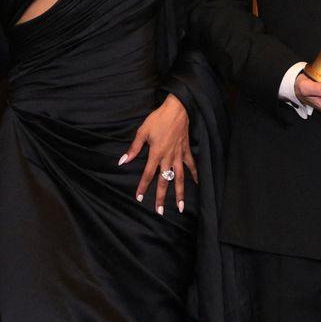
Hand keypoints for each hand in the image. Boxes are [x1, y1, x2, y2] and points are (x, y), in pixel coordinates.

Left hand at [120, 95, 194, 212]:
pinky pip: (191, 165)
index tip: (140, 198)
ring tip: (181, 206)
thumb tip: (123, 161)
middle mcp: (168, 158)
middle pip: (165, 181)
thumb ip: (134, 148)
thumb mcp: (142, 132)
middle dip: (162, 197)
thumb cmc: (158, 119)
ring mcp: (178, 155)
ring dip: (180, 193)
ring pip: (180, 178)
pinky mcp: (186, 150)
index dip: (143, 187)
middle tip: (161, 211)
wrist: (177, 109)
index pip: (148, 174)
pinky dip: (195, 174)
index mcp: (156, 154)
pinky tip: (197, 183)